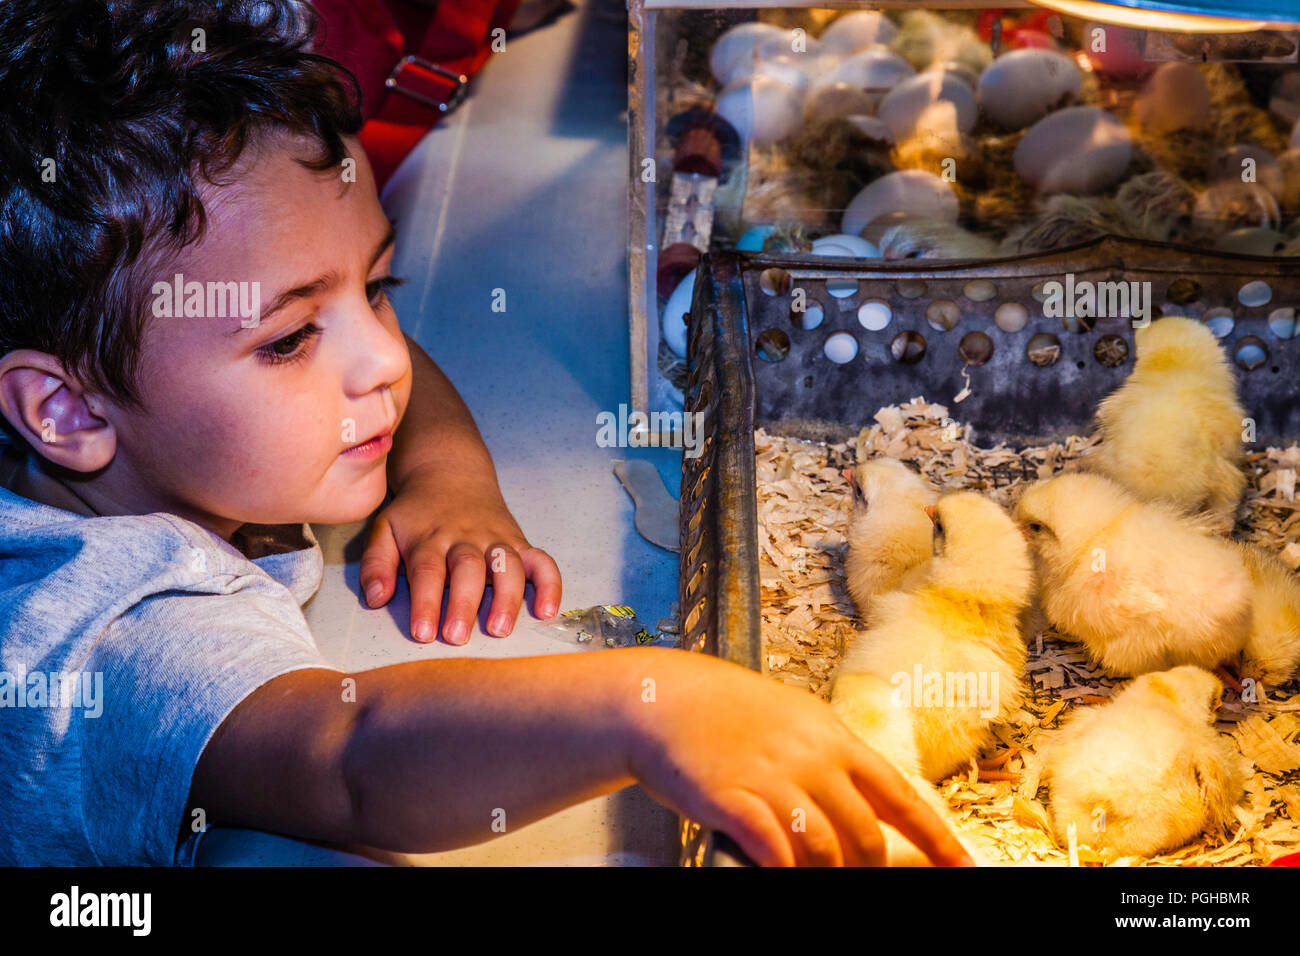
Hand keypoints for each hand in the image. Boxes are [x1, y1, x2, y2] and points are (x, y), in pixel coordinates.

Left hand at [360, 473, 561, 643]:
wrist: (450, 473)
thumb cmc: (416, 514)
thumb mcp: (385, 529)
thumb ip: (377, 564)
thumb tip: (377, 598)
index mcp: (430, 538)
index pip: (427, 571)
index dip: (425, 603)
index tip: (422, 633)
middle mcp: (466, 539)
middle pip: (468, 569)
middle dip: (464, 603)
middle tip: (456, 636)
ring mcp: (496, 540)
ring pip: (507, 565)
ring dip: (507, 597)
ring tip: (499, 628)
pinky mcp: (519, 542)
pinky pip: (542, 561)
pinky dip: (550, 584)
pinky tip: (547, 611)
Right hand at [624, 650, 972, 866]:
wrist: (664, 699)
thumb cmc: (729, 711)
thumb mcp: (794, 719)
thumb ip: (832, 756)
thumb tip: (872, 794)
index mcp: (833, 739)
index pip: (900, 796)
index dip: (936, 838)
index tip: (961, 867)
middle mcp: (811, 760)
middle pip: (865, 836)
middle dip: (870, 871)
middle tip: (862, 881)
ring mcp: (772, 780)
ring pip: (824, 851)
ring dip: (827, 876)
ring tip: (818, 879)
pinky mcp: (732, 800)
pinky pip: (774, 851)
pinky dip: (784, 871)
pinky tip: (781, 872)